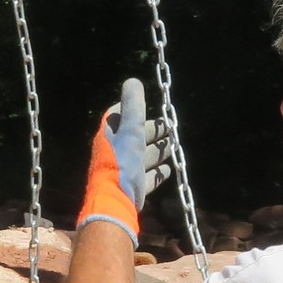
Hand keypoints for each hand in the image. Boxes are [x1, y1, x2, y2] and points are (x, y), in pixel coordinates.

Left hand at [77, 77, 173, 241]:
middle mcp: (115, 152)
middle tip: (169, 125)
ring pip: (143, 157)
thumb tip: (133, 81)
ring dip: (158, 150)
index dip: (130, 108)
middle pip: (135, 137)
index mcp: (110, 136)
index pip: (118, 116)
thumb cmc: (121, 162)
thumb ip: (133, 107)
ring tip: (172, 144)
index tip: (145, 102)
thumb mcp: (130, 131)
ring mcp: (124, 171)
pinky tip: (168, 170)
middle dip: (151, 130)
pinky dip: (158, 172)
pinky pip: (147, 177)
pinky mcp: (133, 188)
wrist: (115, 201)